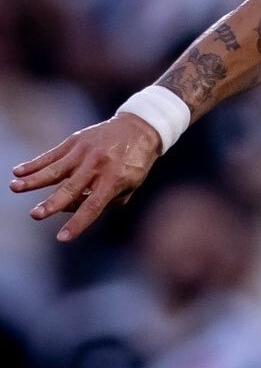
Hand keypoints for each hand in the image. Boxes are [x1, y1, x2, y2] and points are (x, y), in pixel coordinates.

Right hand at [10, 113, 162, 240]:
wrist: (139, 129)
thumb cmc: (135, 164)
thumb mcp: (130, 186)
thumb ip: (105, 201)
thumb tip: (71, 209)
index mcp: (114, 180)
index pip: (93, 206)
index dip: (77, 223)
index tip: (62, 238)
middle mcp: (97, 166)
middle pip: (70, 189)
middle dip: (51, 204)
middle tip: (34, 215)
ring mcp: (84, 152)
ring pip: (55, 169)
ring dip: (34, 180)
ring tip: (14, 187)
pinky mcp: (75, 141)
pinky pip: (52, 154)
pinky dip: (34, 163)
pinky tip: (18, 171)